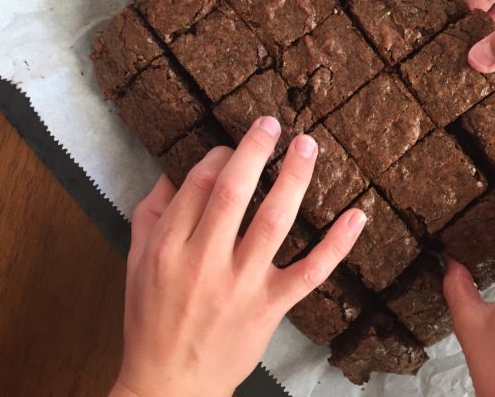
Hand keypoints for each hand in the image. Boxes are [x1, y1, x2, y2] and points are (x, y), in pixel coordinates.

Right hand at [109, 116, 366, 396]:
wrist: (170, 383)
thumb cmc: (152, 319)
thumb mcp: (137, 262)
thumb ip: (152, 213)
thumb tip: (173, 173)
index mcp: (169, 246)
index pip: (197, 184)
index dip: (219, 156)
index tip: (232, 148)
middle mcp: (205, 260)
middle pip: (233, 193)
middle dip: (255, 151)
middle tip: (272, 123)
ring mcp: (241, 284)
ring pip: (273, 222)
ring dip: (293, 180)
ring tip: (307, 147)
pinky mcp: (271, 306)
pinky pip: (310, 271)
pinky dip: (337, 244)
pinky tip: (357, 215)